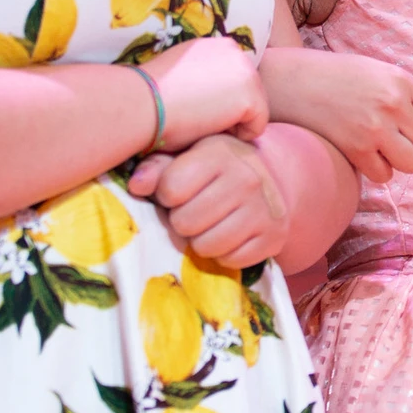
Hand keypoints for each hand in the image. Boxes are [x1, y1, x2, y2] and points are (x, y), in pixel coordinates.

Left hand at [127, 133, 287, 267]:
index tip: (178, 193)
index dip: (167, 195)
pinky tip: (230, 236)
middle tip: (195, 212)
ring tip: (210, 225)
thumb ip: (157, 168)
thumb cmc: (214, 170)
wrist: (267, 182)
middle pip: (185, 222)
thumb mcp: (186, 158)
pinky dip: (226, 254)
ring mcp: (265, 208)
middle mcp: (247, 177)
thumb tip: (138, 185)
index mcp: (220, 152)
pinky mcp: (275, 236)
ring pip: (207, 246)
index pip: (171, 189)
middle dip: (184, 222)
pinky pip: (231, 260)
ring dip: (202, 241)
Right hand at [138, 36, 266, 150]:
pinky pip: (257, 126)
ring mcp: (246, 72)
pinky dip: (239, 137)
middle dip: (230, 111)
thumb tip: (213, 94)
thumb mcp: (181, 73)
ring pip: (254, 108)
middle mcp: (235, 51)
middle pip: (248, 92)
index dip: (220, 100)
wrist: (139, 104)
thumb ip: (204, 76)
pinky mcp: (250, 96)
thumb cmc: (149, 97)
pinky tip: (213, 131)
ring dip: (233, 123)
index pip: (235, 79)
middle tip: (199, 120)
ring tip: (202, 124)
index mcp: (218, 45)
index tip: (196, 108)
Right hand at [263, 51, 412, 183]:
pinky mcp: (354, 149)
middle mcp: (392, 104)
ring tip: (384, 149)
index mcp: (402, 80)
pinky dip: (378, 170)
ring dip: (401, 161)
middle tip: (400, 141)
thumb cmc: (337, 77)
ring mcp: (374, 128)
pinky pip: (384, 175)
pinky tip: (365, 155)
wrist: (291, 82)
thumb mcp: (378, 71)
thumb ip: (407, 93)